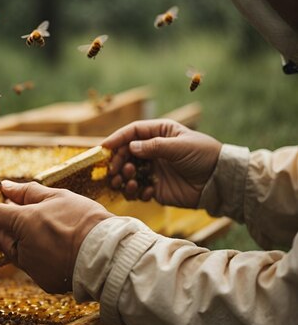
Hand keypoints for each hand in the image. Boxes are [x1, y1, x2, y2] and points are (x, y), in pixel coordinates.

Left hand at [0, 181, 112, 292]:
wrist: (109, 254)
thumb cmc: (86, 220)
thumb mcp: (58, 197)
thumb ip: (29, 192)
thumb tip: (6, 187)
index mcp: (23, 223)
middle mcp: (23, 247)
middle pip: (2, 237)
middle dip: (3, 227)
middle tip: (10, 214)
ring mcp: (32, 267)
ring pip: (18, 253)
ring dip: (22, 242)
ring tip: (43, 230)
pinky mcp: (43, 281)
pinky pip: (34, 266)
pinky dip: (39, 257)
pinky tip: (55, 248)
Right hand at [102, 119, 221, 207]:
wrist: (219, 181)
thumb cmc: (203, 155)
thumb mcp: (180, 146)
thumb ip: (154, 146)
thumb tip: (131, 147)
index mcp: (159, 133)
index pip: (133, 132)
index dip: (118, 138)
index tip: (105, 148)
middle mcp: (153, 150)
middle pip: (126, 153)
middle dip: (118, 162)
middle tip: (115, 170)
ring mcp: (153, 170)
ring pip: (128, 173)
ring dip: (123, 178)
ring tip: (128, 181)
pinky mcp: (155, 188)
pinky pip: (137, 190)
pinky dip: (136, 192)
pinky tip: (145, 192)